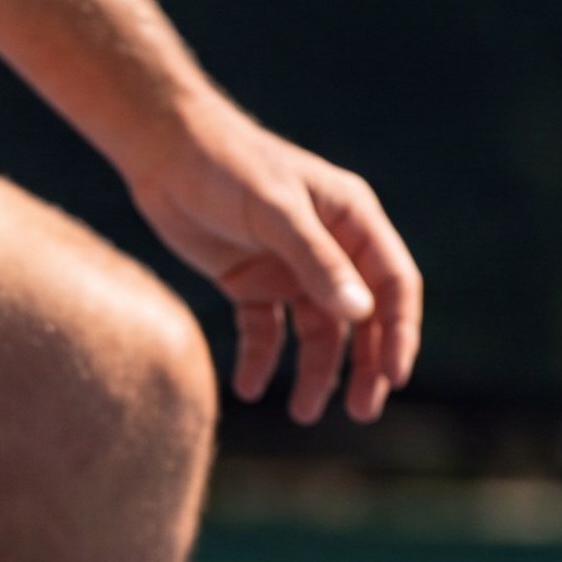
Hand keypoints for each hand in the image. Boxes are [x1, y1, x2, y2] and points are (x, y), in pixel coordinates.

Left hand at [126, 97, 422, 423]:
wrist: (161, 149)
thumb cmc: (227, 165)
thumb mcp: (275, 211)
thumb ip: (317, 262)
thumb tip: (360, 314)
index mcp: (353, 221)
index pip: (394, 285)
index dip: (400, 332)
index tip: (394, 377)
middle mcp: (330, 247)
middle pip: (363, 318)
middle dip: (364, 366)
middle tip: (361, 411)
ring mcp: (291, 268)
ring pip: (317, 332)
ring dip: (315, 373)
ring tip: (301, 412)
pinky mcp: (252, 282)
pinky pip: (266, 331)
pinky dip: (260, 359)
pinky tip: (247, 386)